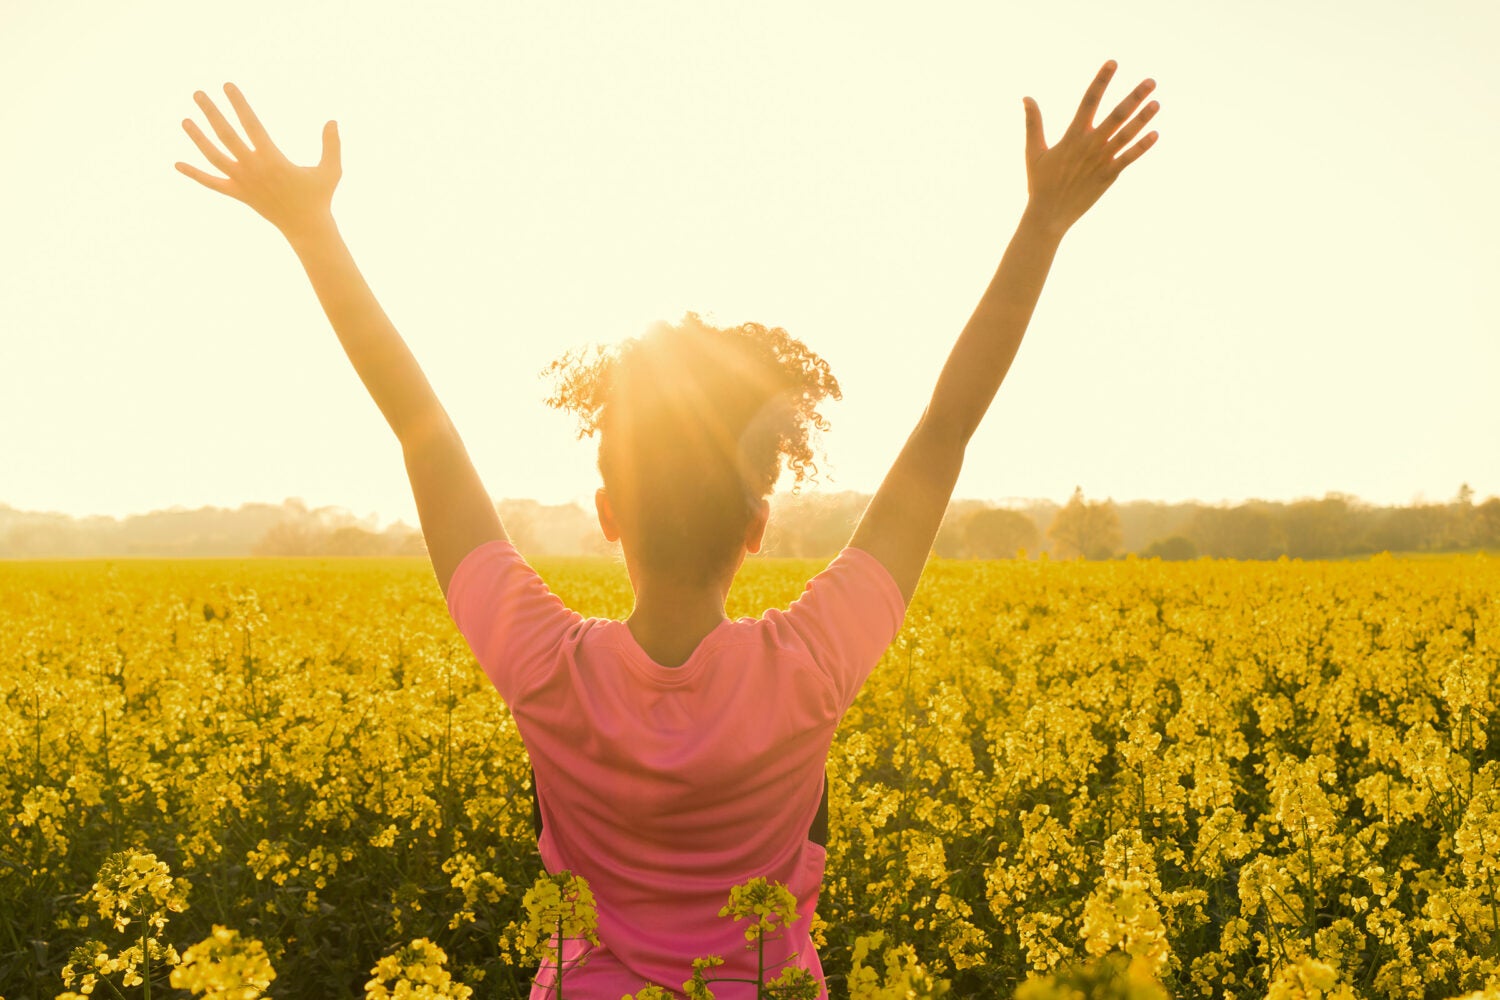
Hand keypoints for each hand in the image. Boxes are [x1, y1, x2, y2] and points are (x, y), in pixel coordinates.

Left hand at [176, 84, 341, 237]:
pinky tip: (177, 164)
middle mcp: (253, 169)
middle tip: (198, 93)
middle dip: (211, 112)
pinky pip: (212, 183)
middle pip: (226, 135)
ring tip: (185, 120)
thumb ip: (331, 145)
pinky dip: (194, 174)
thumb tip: (332, 121)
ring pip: (214, 156)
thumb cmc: (319, 197)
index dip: (238, 103)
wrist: (306, 227)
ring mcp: (243, 182)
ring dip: (198, 138)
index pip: (250, 124)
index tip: (227, 86)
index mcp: (272, 159)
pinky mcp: (239, 195)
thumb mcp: (331, 170)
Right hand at [1021, 61, 1158, 234]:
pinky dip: (1142, 146)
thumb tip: (1026, 97)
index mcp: (1072, 135)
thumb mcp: (1033, 151)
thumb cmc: (1039, 183)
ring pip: (1127, 135)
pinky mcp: (1109, 176)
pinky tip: (1155, 134)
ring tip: (1157, 102)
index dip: (1101, 80)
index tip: (1113, 62)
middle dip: (1134, 96)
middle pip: (1116, 115)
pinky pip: (1129, 158)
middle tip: (1151, 81)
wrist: (1048, 215)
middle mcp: (1089, 145)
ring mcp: (1101, 160)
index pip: (1089, 101)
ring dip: (1143, 118)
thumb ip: (1033, 123)